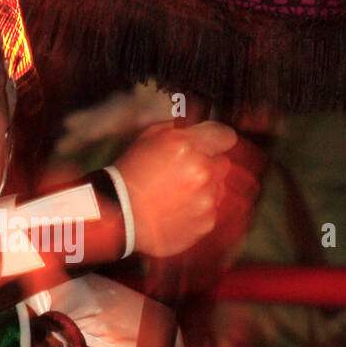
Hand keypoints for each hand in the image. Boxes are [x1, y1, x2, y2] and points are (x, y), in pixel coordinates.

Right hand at [114, 120, 236, 257]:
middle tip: (184, 172)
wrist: (120, 215)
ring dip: (204, 188)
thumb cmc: (130, 176)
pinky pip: (211, 210)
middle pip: (223, 163)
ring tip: (177, 194)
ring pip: (218, 188)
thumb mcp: (149, 138)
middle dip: (207, 165)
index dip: (217, 139)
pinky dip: (198, 210)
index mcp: (188, 146)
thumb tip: (195, 125)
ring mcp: (206, 199)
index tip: (213, 144)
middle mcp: (202, 172)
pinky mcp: (206, 221)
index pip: (225, 135)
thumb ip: (178, 129)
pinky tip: (177, 209)